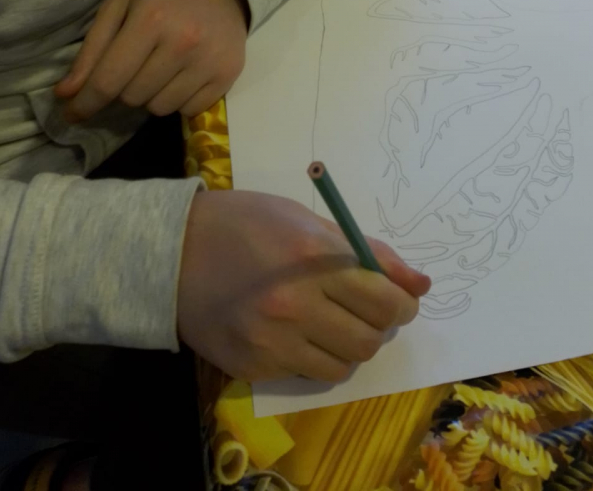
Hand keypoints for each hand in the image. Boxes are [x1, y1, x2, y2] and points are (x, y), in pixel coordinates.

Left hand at [56, 0, 248, 121]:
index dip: (85, 103)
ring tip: (160, 68)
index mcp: (150, 20)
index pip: (108, 81)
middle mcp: (183, 43)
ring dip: (151, 95)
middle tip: (134, 65)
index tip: (71, 114)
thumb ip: (91, 51)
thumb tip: (66, 94)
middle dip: (124, 88)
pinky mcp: (228, 74)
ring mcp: (209, 61)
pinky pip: (188, 110)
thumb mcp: (119, 7)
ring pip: (159, 108)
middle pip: (132, 98)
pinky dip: (179, 99)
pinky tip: (182, 74)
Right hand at [178, 190, 430, 381]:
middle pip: (370, 338)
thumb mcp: (307, 219)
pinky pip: (309, 374)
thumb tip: (419, 282)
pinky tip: (302, 332)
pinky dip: (317, 357)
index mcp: (313, 257)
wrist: (174, 252)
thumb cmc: (246, 222)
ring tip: (335, 321)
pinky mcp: (254, 367)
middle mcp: (295, 304)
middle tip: (370, 309)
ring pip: (344, 364)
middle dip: (381, 325)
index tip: (402, 299)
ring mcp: (272, 341)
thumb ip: (365, 250)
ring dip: (351, 345)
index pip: (385, 299)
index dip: (404, 303)